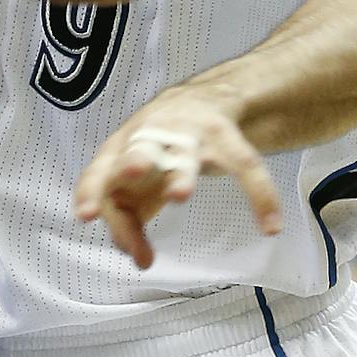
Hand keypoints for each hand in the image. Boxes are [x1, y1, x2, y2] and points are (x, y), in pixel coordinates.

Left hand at [74, 92, 281, 268]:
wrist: (205, 101)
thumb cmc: (160, 148)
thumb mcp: (139, 179)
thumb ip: (129, 215)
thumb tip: (133, 256)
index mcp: (126, 145)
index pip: (103, 167)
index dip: (93, 189)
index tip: (85, 215)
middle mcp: (156, 136)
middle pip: (140, 147)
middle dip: (134, 160)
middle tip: (129, 173)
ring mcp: (191, 135)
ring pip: (185, 153)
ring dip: (181, 173)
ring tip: (179, 195)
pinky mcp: (225, 138)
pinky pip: (245, 166)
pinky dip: (261, 194)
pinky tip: (271, 224)